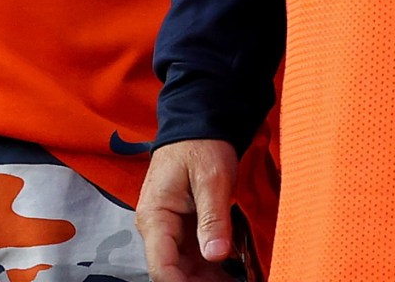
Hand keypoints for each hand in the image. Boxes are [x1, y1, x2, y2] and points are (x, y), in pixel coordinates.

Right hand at [135, 139, 240, 281]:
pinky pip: (195, 259)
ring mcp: (169, 231)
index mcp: (155, 217)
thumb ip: (213, 219)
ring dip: (209, 280)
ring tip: (239, 281)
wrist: (197, 128)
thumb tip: (215, 256)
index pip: (161, 268)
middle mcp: (156, 229)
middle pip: (173, 273)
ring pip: (185, 270)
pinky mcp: (182, 230)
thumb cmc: (200, 147)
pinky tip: (234, 275)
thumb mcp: (211, 180)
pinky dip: (213, 271)